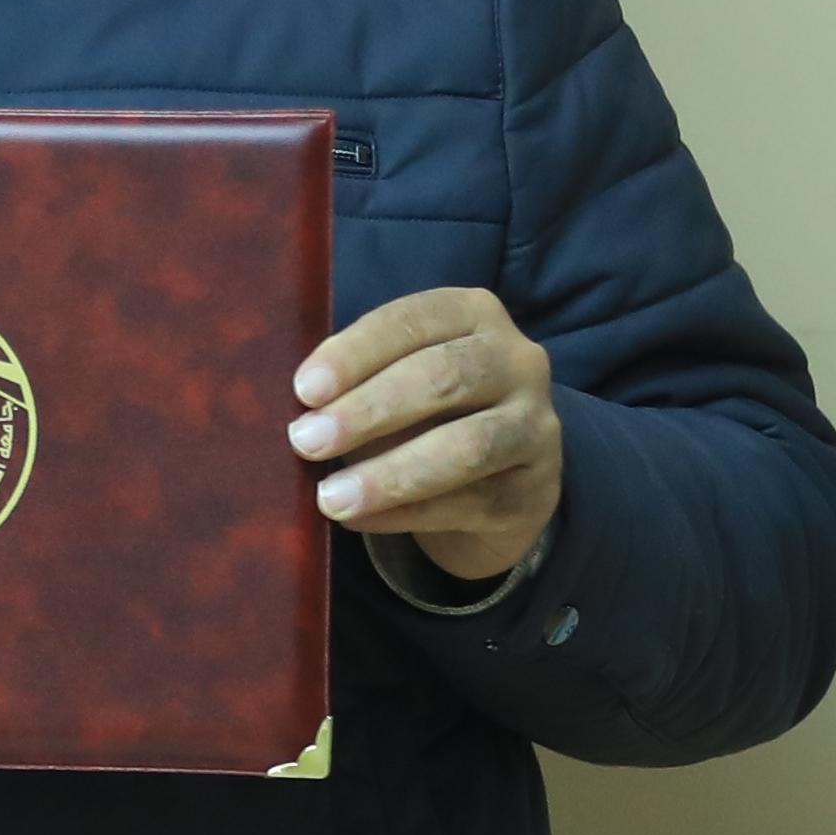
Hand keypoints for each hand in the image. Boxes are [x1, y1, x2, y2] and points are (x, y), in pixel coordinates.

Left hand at [290, 286, 561, 586]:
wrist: (500, 482)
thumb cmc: (428, 415)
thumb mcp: (395, 381)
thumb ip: (355, 384)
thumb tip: (300, 412)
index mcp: (474, 314)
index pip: (413, 321)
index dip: (356, 353)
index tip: (304, 390)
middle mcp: (518, 361)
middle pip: (443, 377)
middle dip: (368, 410)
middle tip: (306, 440)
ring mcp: (535, 426)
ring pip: (467, 447)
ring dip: (390, 473)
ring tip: (330, 497)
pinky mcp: (535, 491)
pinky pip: (468, 503)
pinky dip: (405, 514)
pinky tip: (358, 520)